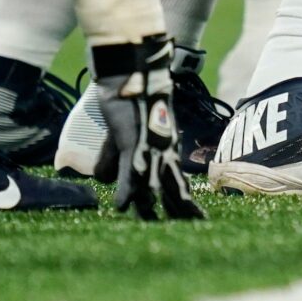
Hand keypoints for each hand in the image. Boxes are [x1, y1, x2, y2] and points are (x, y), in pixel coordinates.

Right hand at [89, 34, 204, 221]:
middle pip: (174, 188)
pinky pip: (131, 170)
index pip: (177, 182)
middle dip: (181, 212)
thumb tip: (105, 181)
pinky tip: (124, 207)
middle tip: (194, 229)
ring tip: (158, 228)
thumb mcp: (120, 137)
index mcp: (164, 150)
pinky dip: (128, 189)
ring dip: (153, 208)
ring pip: (154, 184)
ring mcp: (149, 147)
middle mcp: (163, 151)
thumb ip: (114, 160)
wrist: (131, 71)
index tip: (196, 218)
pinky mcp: (132, 142)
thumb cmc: (129, 101)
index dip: (184, 201)